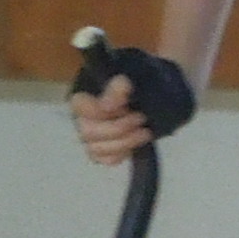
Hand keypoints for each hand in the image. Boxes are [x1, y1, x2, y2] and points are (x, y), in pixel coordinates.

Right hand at [65, 48, 193, 165]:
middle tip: (141, 119)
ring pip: (96, 149)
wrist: (157, 93)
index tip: (125, 107)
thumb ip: (118, 88)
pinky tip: (135, 145)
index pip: (80, 106)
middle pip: (88, 132)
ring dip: (123, 143)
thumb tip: (107, 106)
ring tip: (145, 132)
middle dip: (118, 129)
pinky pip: (106, 159)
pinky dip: (121, 154)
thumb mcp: (132, 78)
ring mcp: (93, 136)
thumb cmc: (140, 81)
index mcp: (85, 96)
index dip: (99, 110)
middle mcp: (84, 117)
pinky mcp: (106, 150)